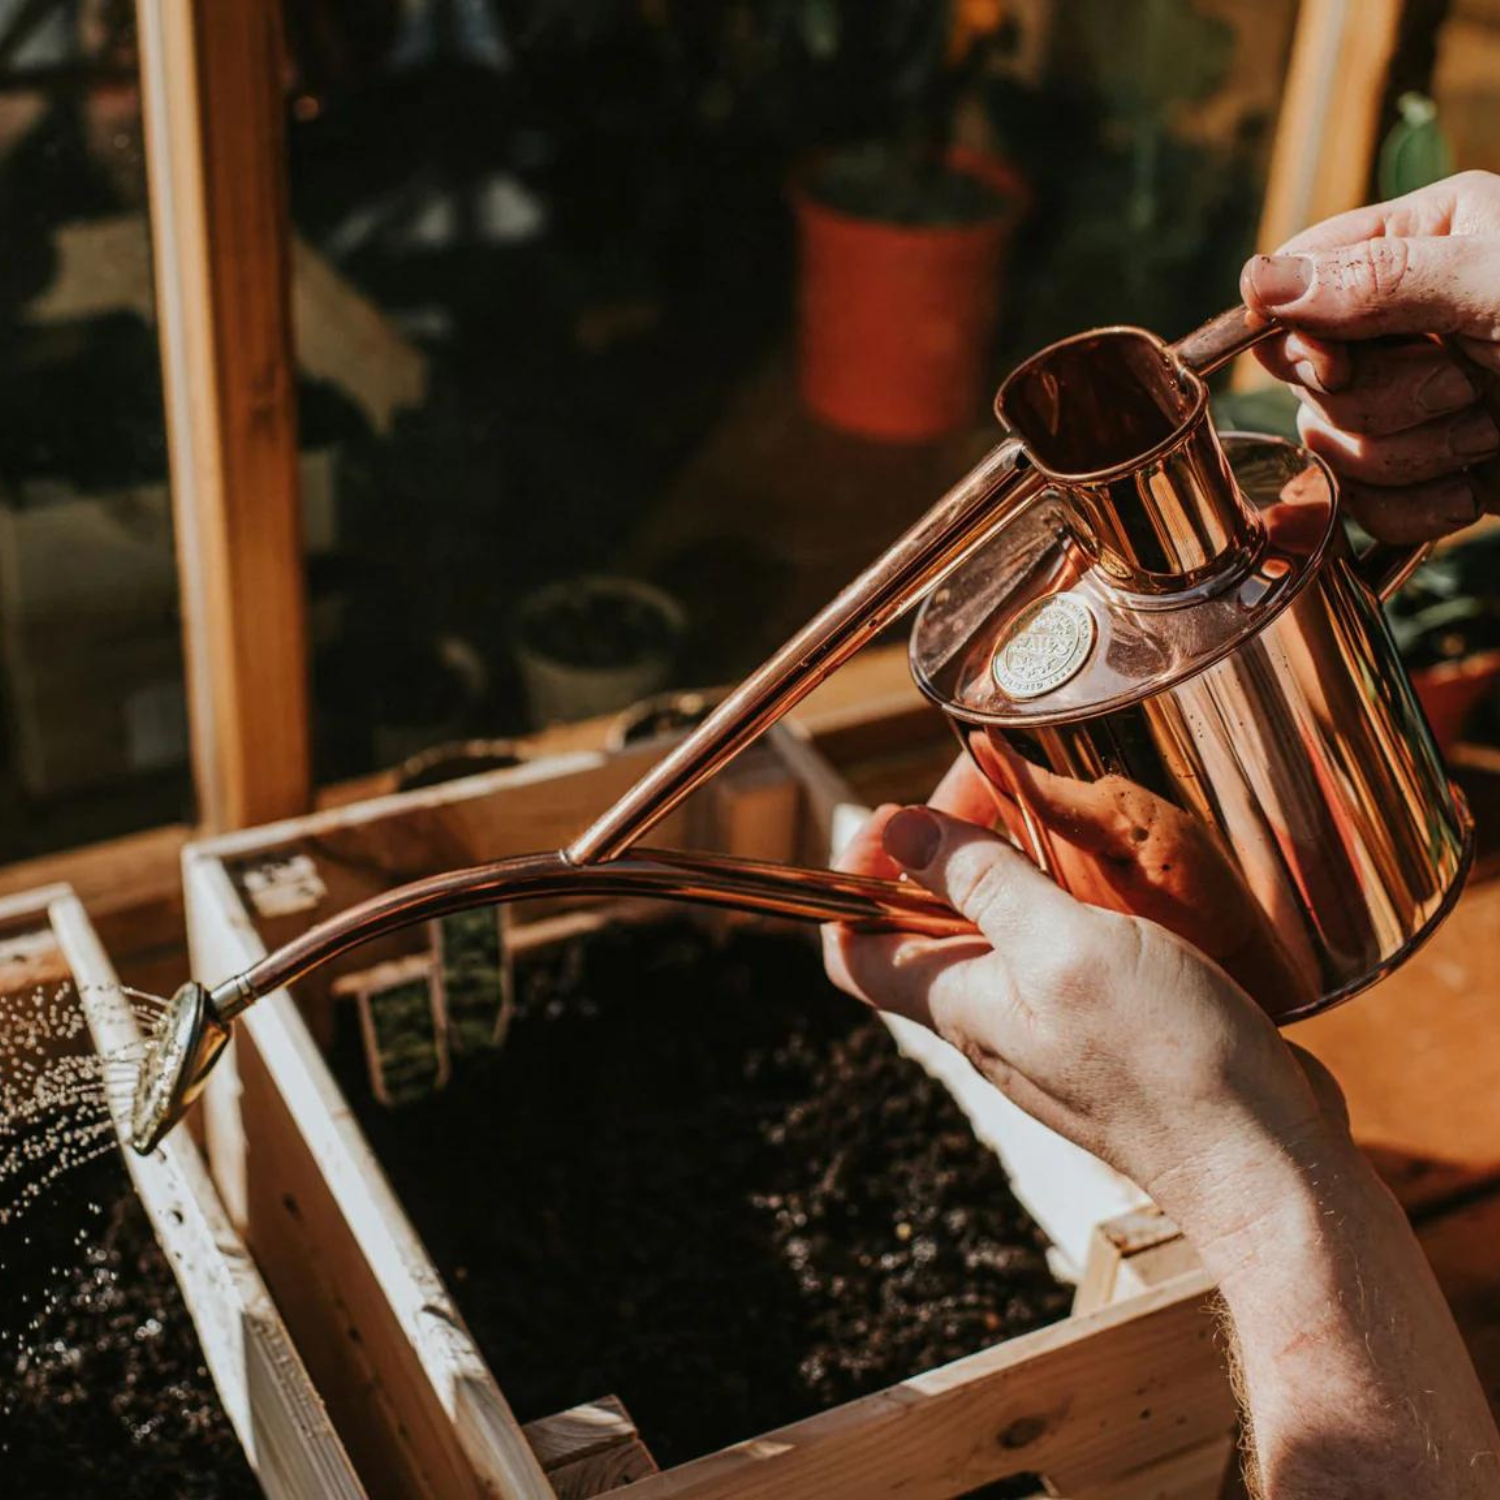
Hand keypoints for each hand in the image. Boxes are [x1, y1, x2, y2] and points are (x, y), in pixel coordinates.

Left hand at [822, 766, 1345, 1244]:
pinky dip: (1073, 903)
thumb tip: (900, 834)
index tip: (898, 819)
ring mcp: (1050, 1030)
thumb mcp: (1064, 947)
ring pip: (1000, 936)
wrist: (1263, 1162)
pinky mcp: (1109, 1032)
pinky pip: (1064, 955)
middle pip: (929, 926)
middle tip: (997, 790)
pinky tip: (1117, 876)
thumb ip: (982, 885)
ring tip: (1057, 816)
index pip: (854, 947)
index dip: (853, 879)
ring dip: (1014, 869)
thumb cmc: (1165, 1061)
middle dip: (948, 850)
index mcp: (958, 1002)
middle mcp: (991, 1020)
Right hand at [1241, 170, 1499, 542]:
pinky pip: (1364, 506)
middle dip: (1382, 402)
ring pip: (1332, 447)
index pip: (1294, 284)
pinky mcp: (1429, 472)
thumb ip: (1381, 279)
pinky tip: (1474, 491)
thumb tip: (1260, 282)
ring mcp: (1414, 401)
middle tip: (1464, 390)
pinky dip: (1415, 510)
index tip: (1341, 360)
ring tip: (1489, 434)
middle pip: (1307, 381)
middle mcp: (1406, 321)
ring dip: (1411, 456)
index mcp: (1420, 244)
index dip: (1297, 336)